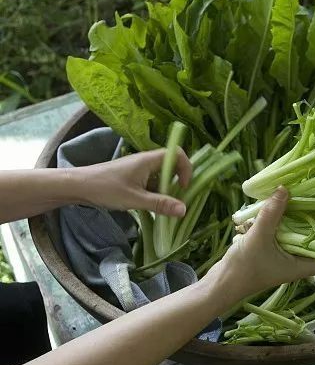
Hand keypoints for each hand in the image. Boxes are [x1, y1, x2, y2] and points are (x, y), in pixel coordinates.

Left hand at [72, 148, 191, 216]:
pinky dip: (156, 193)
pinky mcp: (133, 177)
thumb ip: (160, 204)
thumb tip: (184, 210)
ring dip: (166, 190)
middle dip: (178, 182)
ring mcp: (139, 169)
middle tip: (176, 200)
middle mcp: (146, 161)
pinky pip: (152, 182)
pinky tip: (150, 206)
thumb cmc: (106, 188)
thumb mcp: (135, 199)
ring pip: (162, 176)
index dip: (186, 168)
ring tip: (163, 207)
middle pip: (172, 165)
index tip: (183, 187)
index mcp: (149, 160)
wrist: (78, 186)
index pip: (177, 154)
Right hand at [212, 187, 314, 297]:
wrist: (220, 283)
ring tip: (297, 198)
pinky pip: (280, 232)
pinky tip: (270, 208)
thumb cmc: (245, 268)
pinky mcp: (270, 249)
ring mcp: (283, 255)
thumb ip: (272, 214)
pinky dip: (277, 221)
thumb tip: (285, 189)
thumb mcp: (259, 237)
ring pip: (296, 233)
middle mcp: (296, 261)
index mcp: (302, 265)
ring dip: (294, 218)